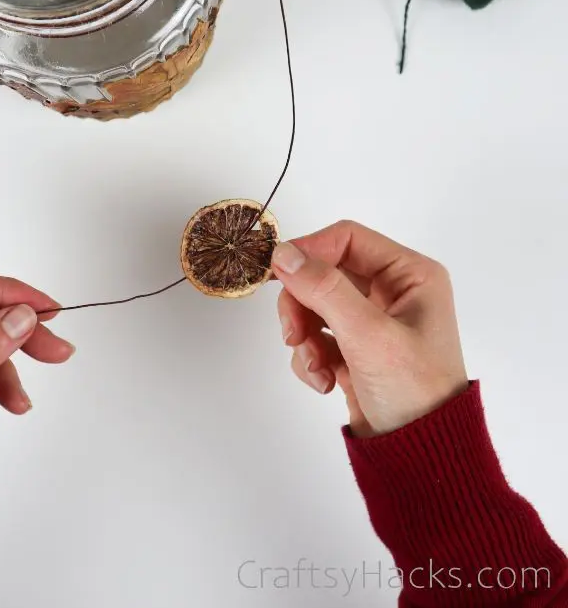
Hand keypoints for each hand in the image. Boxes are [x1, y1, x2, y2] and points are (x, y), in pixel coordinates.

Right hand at [272, 221, 467, 436]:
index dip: (309, 251)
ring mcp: (373, 321)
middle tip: (292, 334)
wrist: (422, 460)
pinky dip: (311, 358)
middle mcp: (393, 291)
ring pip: (315, 305)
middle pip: (324, 273)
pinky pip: (317, 336)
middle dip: (303, 304)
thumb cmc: (413, 391)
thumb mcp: (368, 335)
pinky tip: (325, 382)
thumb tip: (282, 253)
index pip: (347, 239)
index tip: (277, 274)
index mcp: (410, 274)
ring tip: (315, 367)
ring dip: (304, 335)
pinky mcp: (355, 349)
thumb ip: (324, 289)